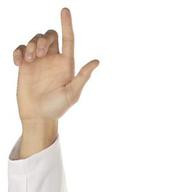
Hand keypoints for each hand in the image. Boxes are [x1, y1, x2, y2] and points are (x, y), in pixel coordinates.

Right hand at [13, 7, 98, 124]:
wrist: (38, 116)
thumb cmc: (57, 108)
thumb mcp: (72, 93)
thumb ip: (83, 77)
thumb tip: (97, 62)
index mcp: (66, 64)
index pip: (68, 39)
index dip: (67, 24)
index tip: (65, 10)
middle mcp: (53, 60)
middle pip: (50, 35)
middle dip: (44, 39)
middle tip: (40, 53)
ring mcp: (39, 61)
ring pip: (35, 39)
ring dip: (31, 45)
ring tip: (29, 60)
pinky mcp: (25, 65)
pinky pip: (21, 48)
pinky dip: (19, 51)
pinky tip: (18, 62)